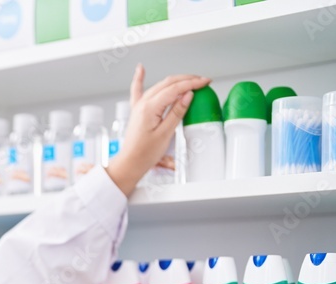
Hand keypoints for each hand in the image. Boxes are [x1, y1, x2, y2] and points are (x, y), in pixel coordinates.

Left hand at [106, 65, 211, 195]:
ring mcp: (139, 105)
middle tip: (202, 81)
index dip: (192, 83)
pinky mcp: (137, 110)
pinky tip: (141, 69)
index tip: (205, 82)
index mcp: (150, 108)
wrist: (130, 163)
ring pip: (159, 85)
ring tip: (190, 80)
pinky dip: (140, 78)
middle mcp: (143, 103)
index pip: (175, 89)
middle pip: (168, 83)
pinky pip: (138, 90)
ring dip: (175, 81)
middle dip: (187, 80)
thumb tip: (188, 94)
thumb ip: (176, 112)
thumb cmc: (145, 153)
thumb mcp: (165, 134)